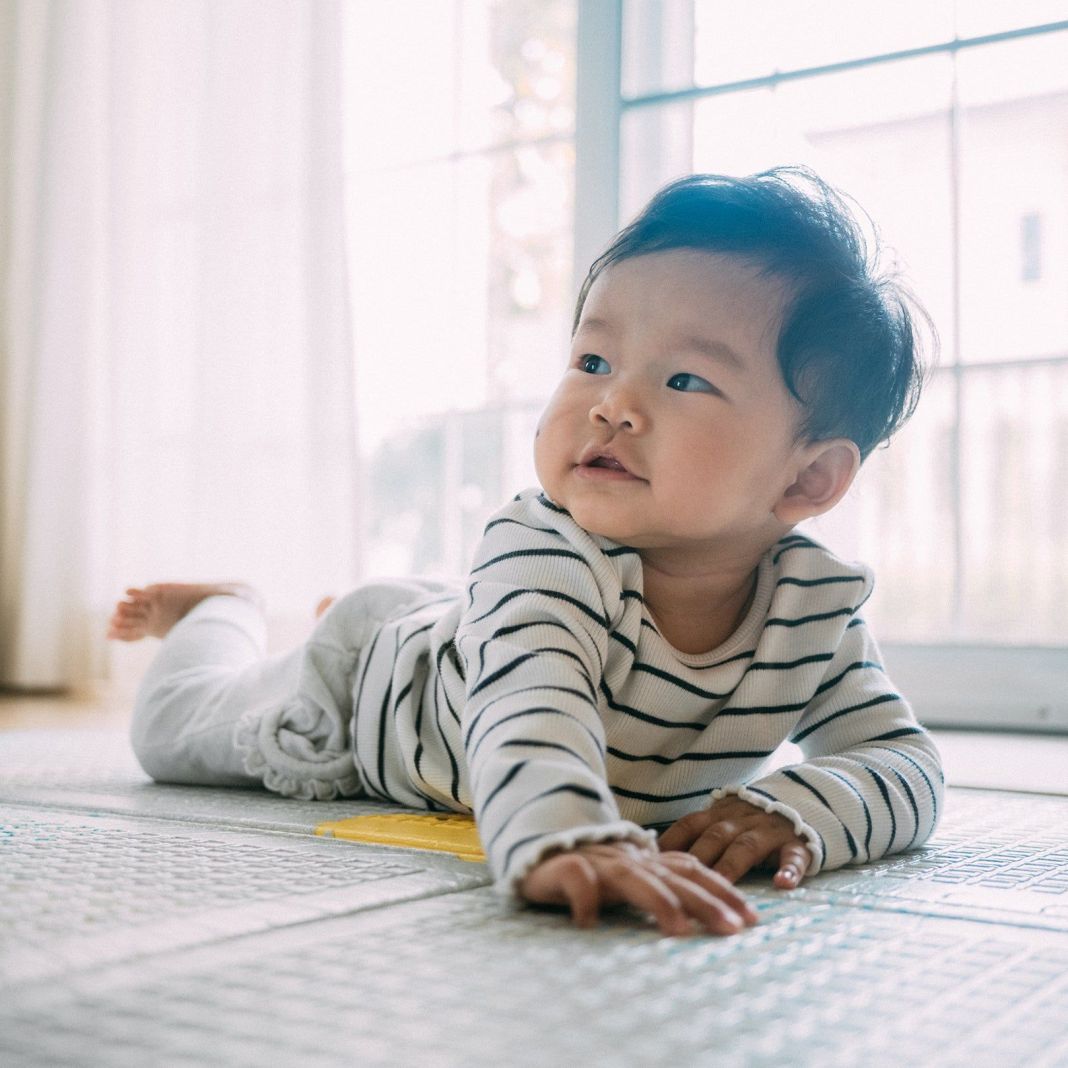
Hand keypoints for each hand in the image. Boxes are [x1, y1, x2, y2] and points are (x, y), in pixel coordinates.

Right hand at [518, 840, 759, 935]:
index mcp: (648, 860)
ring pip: (632, 878)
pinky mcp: (563, 866)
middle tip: (732, 929)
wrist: (539, 842)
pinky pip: (576, 880)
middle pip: (673, 878)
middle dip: (705, 902)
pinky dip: (584, 899)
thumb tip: (710, 917)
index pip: (693, 870)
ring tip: (678, 930)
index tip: (753, 919)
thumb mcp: (633, 878)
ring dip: (657, 900)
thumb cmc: (592, 869)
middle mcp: (629, 858)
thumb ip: (664, 888)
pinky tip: (588, 923)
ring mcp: (597, 860)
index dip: (724, 891)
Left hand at [657, 797, 810, 888]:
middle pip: (716, 836)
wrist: (804, 799)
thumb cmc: (752, 821)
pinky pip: (794, 855)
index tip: (652, 861)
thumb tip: (655, 857)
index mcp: (720, 814)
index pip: (690, 824)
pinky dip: (789, 869)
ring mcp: (770, 830)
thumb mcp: (724, 820)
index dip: (671, 841)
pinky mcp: (798, 843)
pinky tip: (782, 883)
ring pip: (747, 846)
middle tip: (681, 882)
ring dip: (732, 865)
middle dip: (698, 857)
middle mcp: (742, 819)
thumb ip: (698, 835)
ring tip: (720, 884)